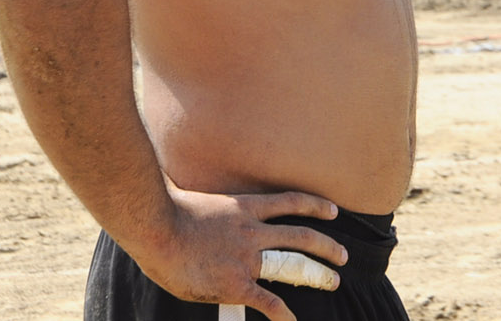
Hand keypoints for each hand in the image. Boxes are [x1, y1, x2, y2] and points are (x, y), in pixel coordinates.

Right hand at [129, 187, 348, 320]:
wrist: (156, 227)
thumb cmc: (165, 209)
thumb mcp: (196, 194)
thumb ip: (210, 200)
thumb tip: (196, 192)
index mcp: (245, 208)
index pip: (290, 203)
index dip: (315, 206)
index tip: (333, 210)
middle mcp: (253, 231)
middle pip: (301, 237)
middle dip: (327, 247)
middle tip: (343, 255)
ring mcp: (247, 258)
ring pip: (294, 264)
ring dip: (318, 273)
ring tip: (334, 280)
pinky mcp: (236, 283)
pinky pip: (268, 301)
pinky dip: (283, 313)